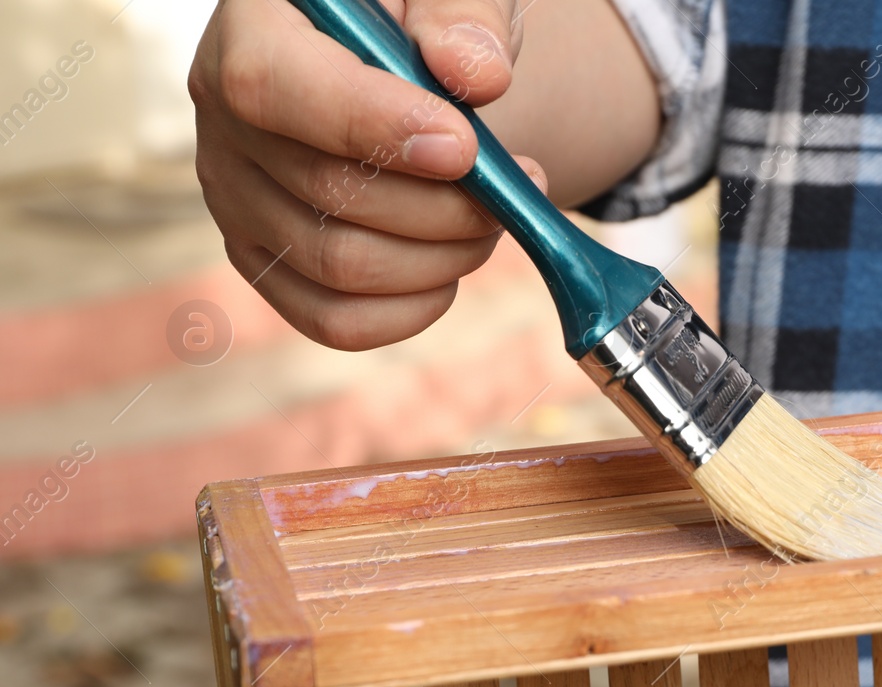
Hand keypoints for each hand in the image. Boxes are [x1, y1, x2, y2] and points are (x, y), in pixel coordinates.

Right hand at [190, 0, 545, 348]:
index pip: (274, 87)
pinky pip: (333, 321)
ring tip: (496, 218)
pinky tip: (451, 269)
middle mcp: (221, 115)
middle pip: (330, 193)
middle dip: (450, 204)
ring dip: (445, 256)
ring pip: (341, 266)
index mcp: (251, 27)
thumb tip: (474, 74)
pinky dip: (412, 310)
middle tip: (520, 182)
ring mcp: (235, 197)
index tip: (464, 148)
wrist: (406, 69)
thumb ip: (462, 15)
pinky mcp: (264, 260)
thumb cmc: (424, 21)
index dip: (374, 127)